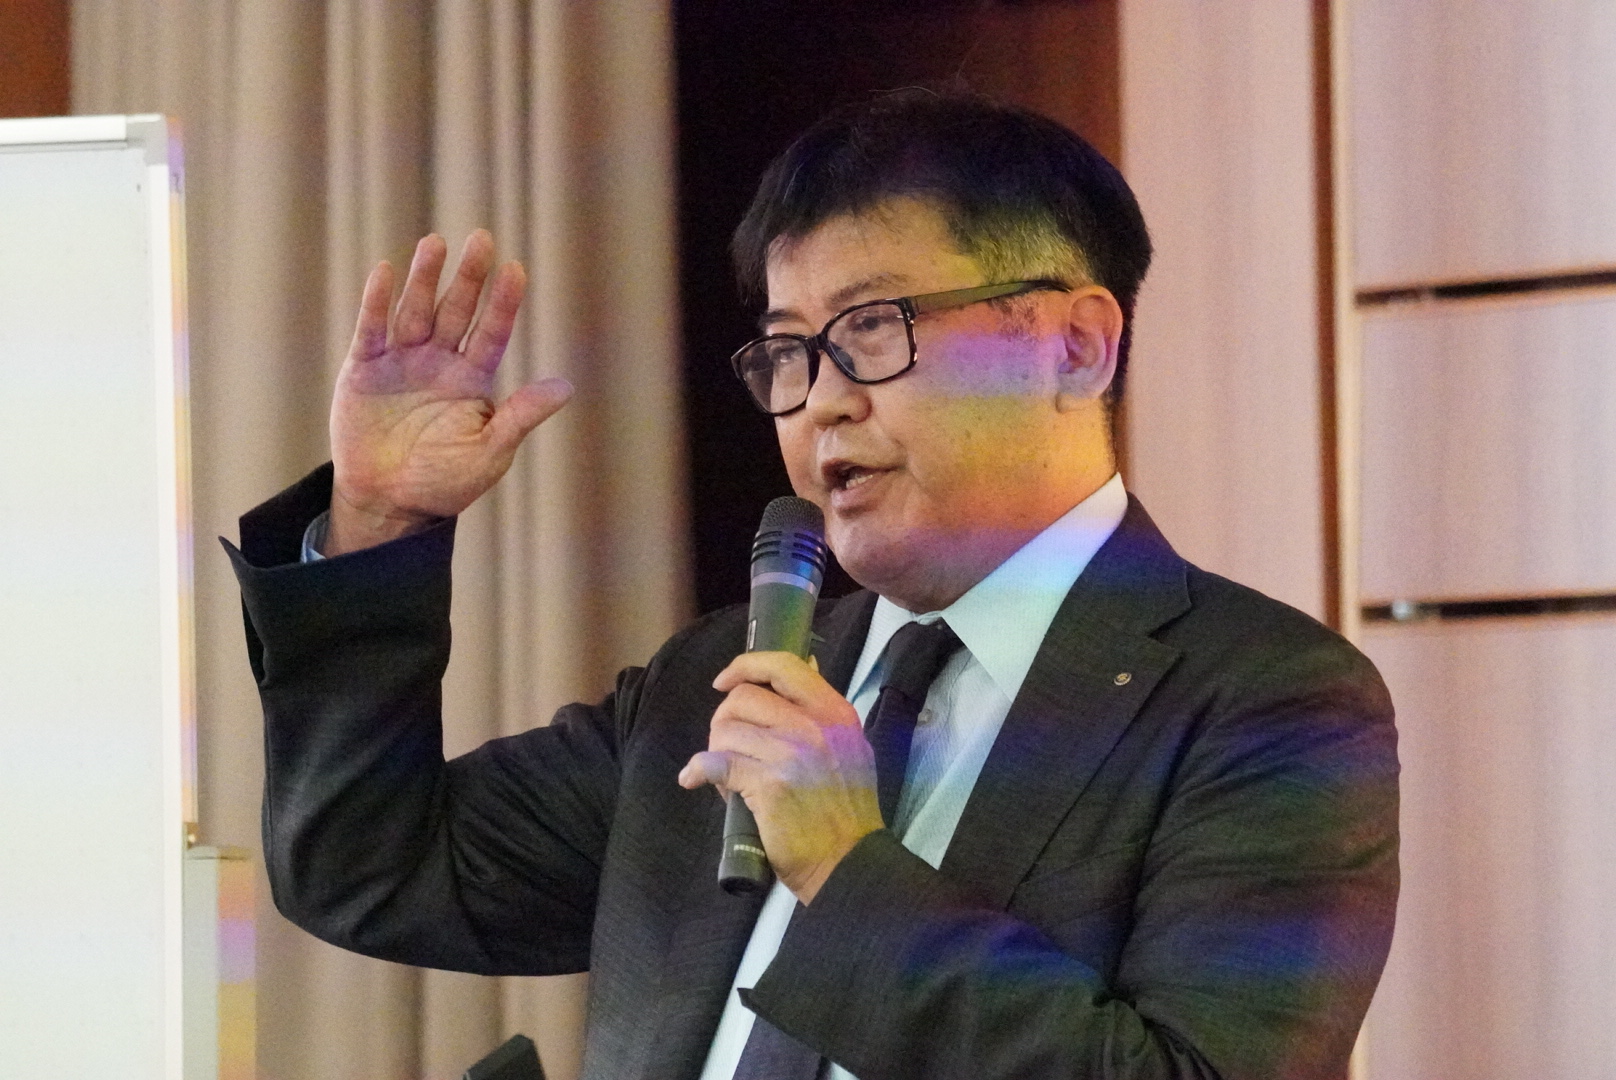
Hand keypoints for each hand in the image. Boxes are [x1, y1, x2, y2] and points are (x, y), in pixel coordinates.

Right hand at [325, 230, 573, 554]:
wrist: (389, 503)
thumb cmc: (445, 480)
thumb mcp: (490, 451)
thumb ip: (521, 416)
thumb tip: (566, 387)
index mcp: (472, 378)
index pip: (493, 333)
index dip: (504, 303)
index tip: (517, 270)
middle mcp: (438, 361)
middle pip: (456, 311)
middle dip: (468, 277)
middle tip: (481, 240)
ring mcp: (401, 362)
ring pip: (415, 311)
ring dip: (425, 280)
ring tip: (436, 244)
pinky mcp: (364, 370)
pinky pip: (371, 331)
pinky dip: (377, 303)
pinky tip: (385, 273)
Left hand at [678, 653, 882, 902]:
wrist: (850, 862)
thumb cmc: (846, 811)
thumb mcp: (849, 748)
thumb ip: (822, 713)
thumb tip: (804, 667)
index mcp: (835, 714)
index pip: (783, 666)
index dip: (746, 666)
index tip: (725, 681)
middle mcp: (815, 727)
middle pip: (744, 697)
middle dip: (724, 719)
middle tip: (728, 745)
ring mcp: (791, 755)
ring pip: (726, 730)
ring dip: (715, 749)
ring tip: (727, 774)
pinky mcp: (768, 785)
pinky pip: (716, 763)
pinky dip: (697, 770)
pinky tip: (694, 779)